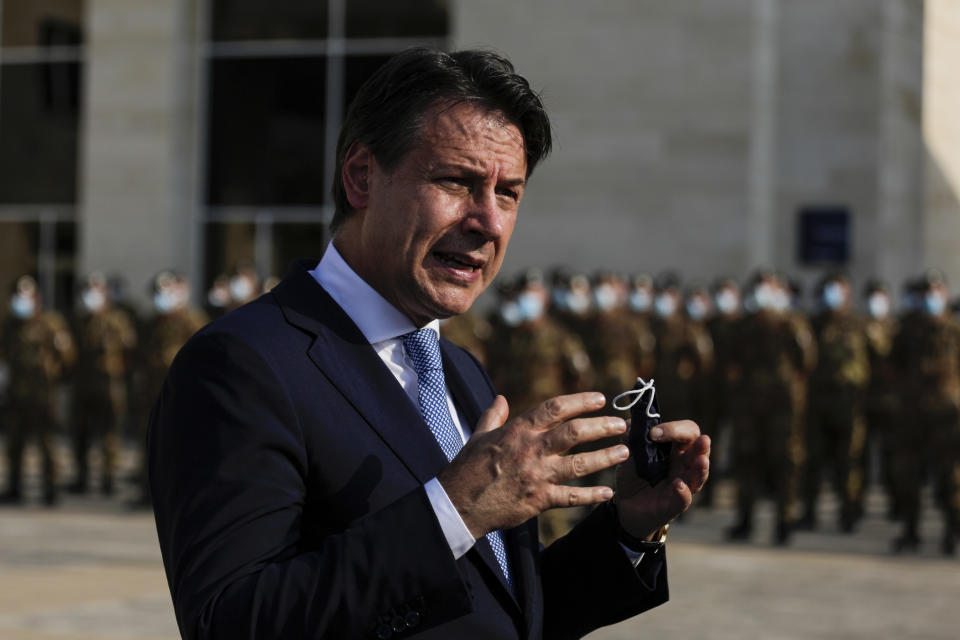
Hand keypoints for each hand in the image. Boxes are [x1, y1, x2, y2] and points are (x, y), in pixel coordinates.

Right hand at [438, 392, 628, 538]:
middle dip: (602, 426)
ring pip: (579, 464)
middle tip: (621, 425)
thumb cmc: (467, 467)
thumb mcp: (478, 435)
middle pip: (575, 433)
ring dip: (605, 458)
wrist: (460, 503)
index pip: (555, 408)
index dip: (580, 401)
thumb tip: (500, 398)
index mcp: (518, 430)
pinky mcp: (539, 500)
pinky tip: (608, 492)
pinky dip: (591, 495)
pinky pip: (571, 497)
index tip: (600, 399)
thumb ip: (493, 416)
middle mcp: (531, 450)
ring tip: (624, 452)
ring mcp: (537, 475)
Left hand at [614, 420, 709, 539]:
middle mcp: (684, 465)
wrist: (625, 504)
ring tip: (701, 460)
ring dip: (700, 468)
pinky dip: (683, 491)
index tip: (653, 433)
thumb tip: (630, 421)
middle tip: (702, 439)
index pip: (687, 432)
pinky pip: (684, 499)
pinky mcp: (674, 504)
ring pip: (699, 475)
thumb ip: (632, 437)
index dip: (675, 429)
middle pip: (700, 451)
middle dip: (700, 445)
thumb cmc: (633, 475)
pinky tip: (679, 485)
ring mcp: (683, 485)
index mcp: (675, 449)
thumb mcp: (629, 453)